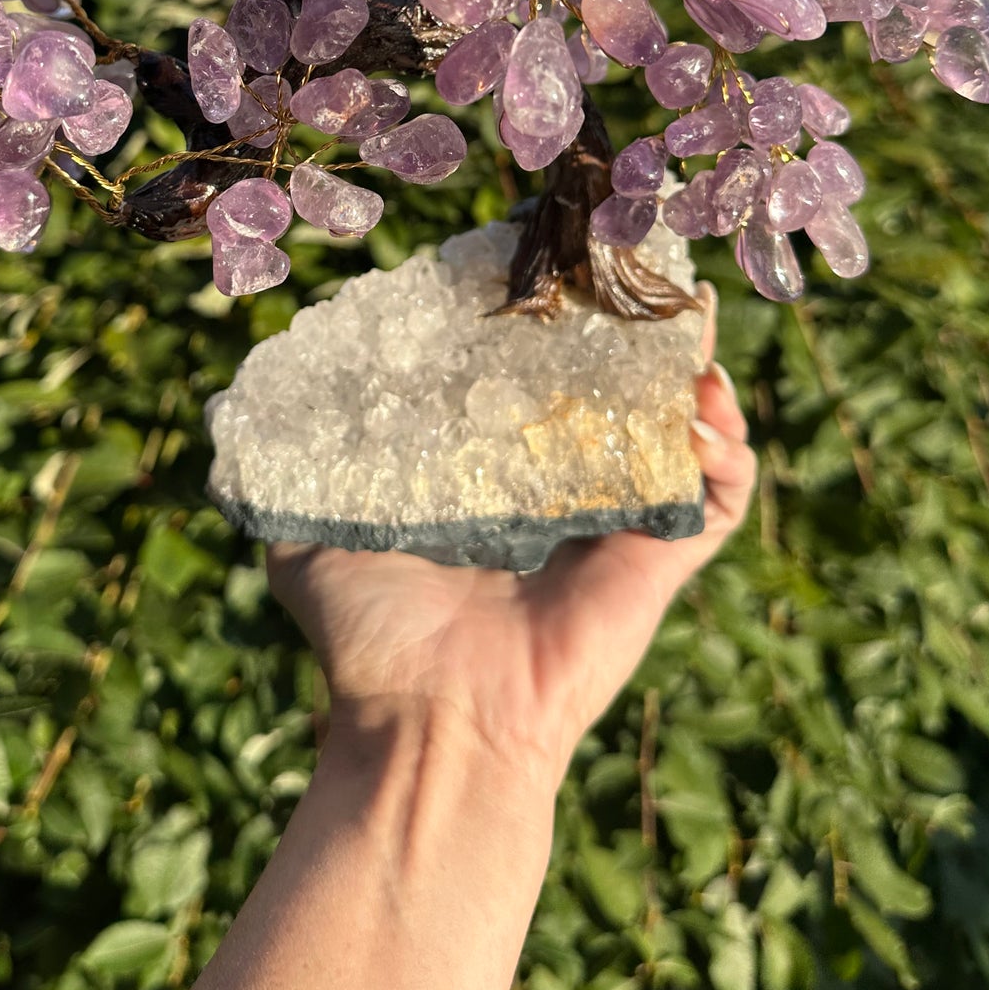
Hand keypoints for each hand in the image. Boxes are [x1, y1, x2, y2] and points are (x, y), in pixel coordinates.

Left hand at [265, 283, 754, 792]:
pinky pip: (722, 501)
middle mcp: (560, 496)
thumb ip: (295, 473)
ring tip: (692, 343)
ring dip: (700, 385)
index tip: (557, 271)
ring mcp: (616, 529)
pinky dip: (729, 454)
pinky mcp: (660, 563)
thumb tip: (258, 405)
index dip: (557, 330)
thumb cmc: (369, 634)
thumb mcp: (309, 537)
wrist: (429, 718)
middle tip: (646, 286)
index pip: (537, 387)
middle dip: (644, 341)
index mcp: (492, 481)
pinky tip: (704, 413)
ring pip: (686, 439)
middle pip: (623, 400)